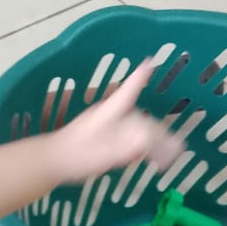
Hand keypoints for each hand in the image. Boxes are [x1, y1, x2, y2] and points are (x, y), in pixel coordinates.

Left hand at [44, 61, 184, 182]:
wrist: (49, 163)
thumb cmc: (73, 157)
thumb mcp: (100, 155)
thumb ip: (123, 149)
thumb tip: (146, 142)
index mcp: (108, 114)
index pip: (127, 92)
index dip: (139, 78)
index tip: (149, 62)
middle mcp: (109, 117)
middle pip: (140, 119)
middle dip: (160, 131)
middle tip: (177, 148)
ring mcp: (104, 127)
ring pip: (134, 130)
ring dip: (152, 141)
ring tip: (164, 158)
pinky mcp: (101, 139)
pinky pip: (127, 138)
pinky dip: (139, 147)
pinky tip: (143, 158)